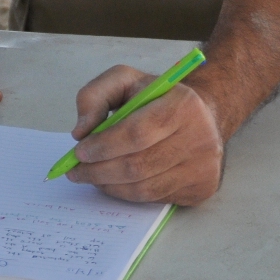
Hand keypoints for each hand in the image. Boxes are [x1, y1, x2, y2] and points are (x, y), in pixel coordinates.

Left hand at [65, 65, 225, 205]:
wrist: (202, 114)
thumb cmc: (156, 97)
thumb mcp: (124, 80)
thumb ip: (94, 96)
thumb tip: (80, 132)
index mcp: (182, 105)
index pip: (137, 133)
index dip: (104, 145)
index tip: (78, 152)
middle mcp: (200, 138)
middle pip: (139, 165)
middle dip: (100, 171)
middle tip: (75, 171)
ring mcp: (204, 167)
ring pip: (146, 188)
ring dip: (110, 186)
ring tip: (89, 177)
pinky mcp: (202, 188)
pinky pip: (156, 199)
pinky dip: (128, 194)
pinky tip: (113, 182)